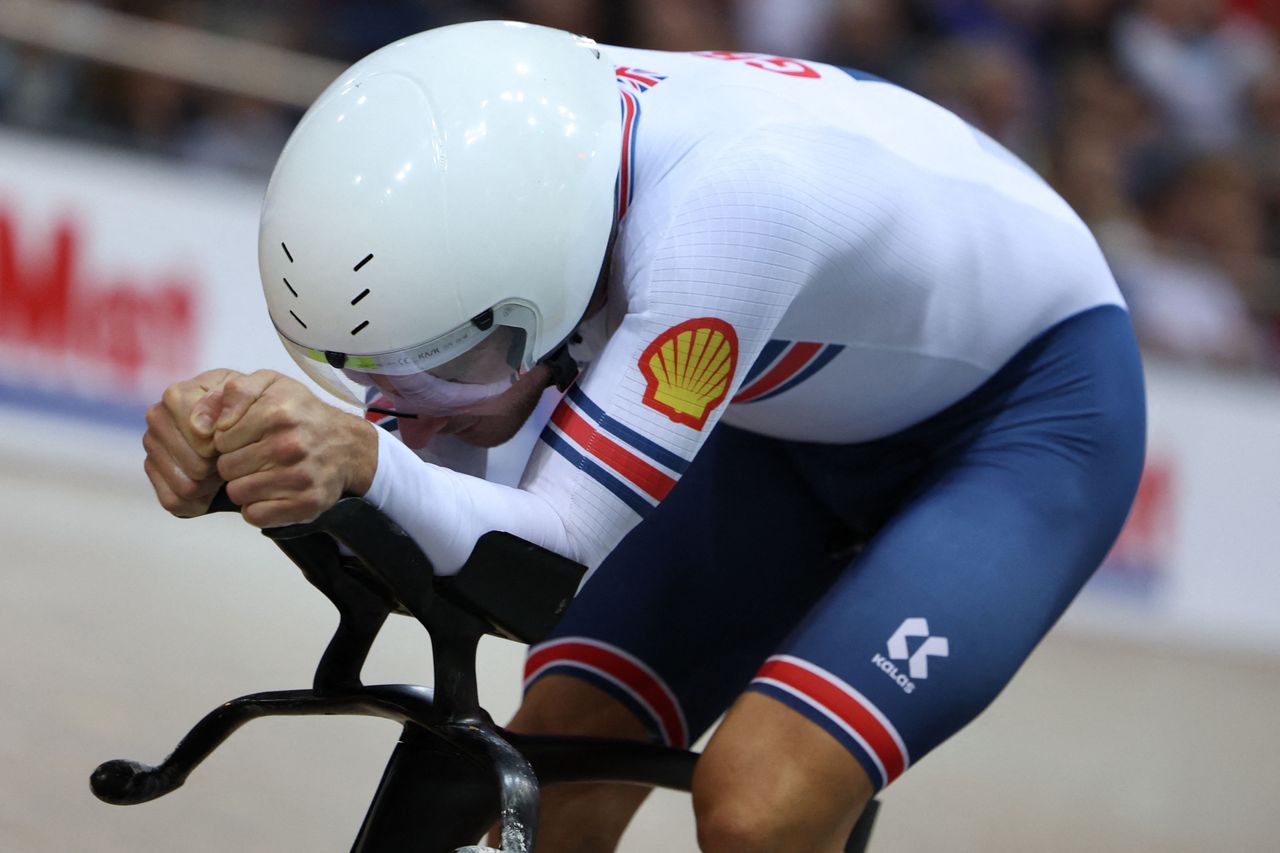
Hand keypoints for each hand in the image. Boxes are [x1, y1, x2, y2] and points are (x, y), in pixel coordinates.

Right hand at [143, 368, 242, 516]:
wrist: (242, 424)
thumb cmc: (247, 409)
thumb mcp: (252, 396)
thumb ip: (234, 400)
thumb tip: (202, 429)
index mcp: (176, 396)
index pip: (201, 436)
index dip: (225, 445)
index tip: (236, 439)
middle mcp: (157, 417)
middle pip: (196, 465)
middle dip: (221, 467)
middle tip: (232, 458)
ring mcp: (152, 446)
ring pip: (186, 487)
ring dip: (212, 485)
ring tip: (223, 469)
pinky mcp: (152, 472)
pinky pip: (175, 502)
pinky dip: (198, 500)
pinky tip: (211, 485)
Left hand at [210, 370, 378, 527]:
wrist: (346, 446)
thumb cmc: (300, 414)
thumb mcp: (270, 385)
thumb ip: (233, 391)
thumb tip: (200, 422)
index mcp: (277, 412)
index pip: (219, 439)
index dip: (227, 440)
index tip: (245, 437)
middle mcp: (290, 445)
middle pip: (226, 468)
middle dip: (235, 463)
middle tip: (255, 457)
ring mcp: (300, 478)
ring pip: (237, 493)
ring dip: (245, 486)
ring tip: (264, 474)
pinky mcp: (306, 505)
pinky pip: (255, 515)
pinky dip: (258, 507)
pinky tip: (272, 492)